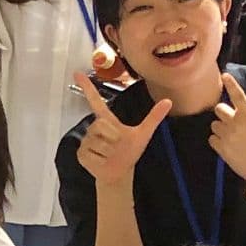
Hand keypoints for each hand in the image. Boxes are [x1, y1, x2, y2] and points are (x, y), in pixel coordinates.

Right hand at [72, 72, 172, 188]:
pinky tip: (103, 161)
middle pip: (101, 125)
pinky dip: (101, 161)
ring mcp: (86, 140)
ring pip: (98, 142)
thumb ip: (154, 117)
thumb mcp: (143, 133)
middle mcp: (95, 127)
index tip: (77, 73)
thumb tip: (168, 101)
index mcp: (107, 120)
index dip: (87, 87)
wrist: (120, 172)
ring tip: (110, 155)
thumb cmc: (129, 152)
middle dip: (113, 138)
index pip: (95, 100)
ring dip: (109, 152)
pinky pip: (91, 154)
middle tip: (117, 146)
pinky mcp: (81, 153)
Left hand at [208, 72, 245, 190]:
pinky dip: (217, 140)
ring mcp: (227, 136)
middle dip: (225, 113)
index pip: (238, 95)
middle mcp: (237, 124)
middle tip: (236, 122)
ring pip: (214, 124)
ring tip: (235, 136)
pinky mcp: (220, 148)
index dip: (231, 84)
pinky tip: (230, 145)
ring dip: (221, 128)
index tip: (225, 75)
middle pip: (219, 108)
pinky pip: (211, 138)